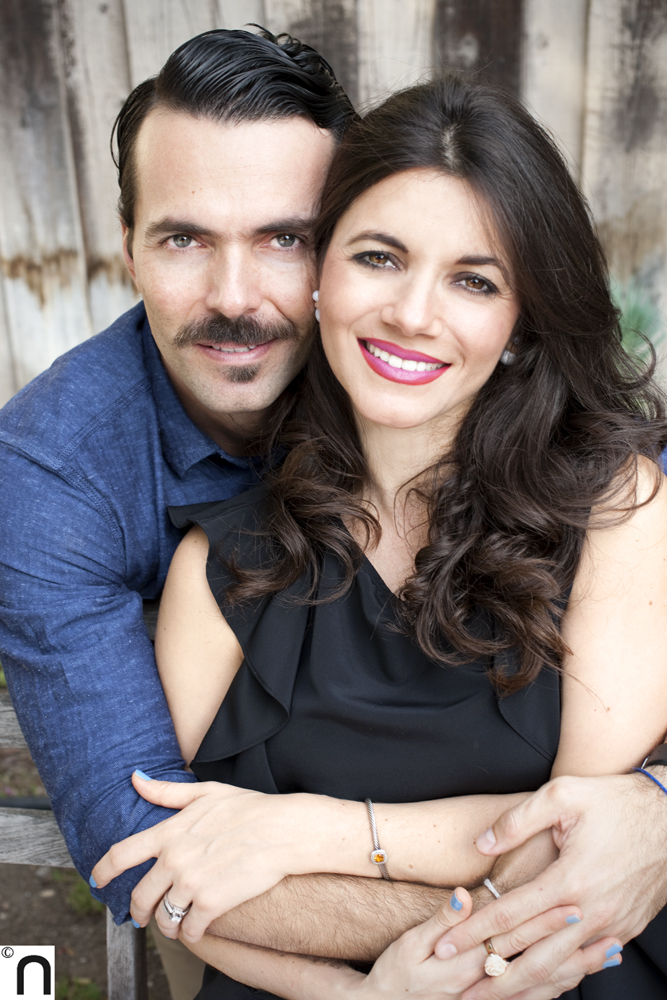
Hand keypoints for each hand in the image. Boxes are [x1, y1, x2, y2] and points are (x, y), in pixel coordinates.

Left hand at [91, 772, 320, 942]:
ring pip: (164, 918)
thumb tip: (136, 779)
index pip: (121, 854)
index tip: (98, 881)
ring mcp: (191, 883)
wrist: (283, 830)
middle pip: (139, 896)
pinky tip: (197, 929)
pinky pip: (190, 930)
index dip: (103, 871)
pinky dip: (191, 934)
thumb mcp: (207, 792)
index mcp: (170, 832)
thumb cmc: (250, 808)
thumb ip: (168, 791)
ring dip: (166, 925)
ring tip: (174, 924)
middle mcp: (174, 859)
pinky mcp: (211, 904)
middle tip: (143, 915)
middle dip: (138, 910)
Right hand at [349, 889, 606, 999]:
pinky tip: (580, 972)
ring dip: (578, 968)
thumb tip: (464, 895)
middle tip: (601, 925)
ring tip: (607, 950)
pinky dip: (564, 985)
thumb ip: (442, 919)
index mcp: (467, 965)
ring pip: (545, 987)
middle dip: (573, 946)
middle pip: (538, 966)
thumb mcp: (411, 943)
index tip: (570, 904)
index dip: (544, 922)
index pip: (514, 940)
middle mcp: (486, 988)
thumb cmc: (399, 973)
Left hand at [434, 772, 666, 997]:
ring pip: (559, 969)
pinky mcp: (624, 930)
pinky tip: (538, 986)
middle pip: (531, 956)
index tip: (445, 945)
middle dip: (491, 977)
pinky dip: (559, 980)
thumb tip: (481, 843)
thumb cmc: (614, 801)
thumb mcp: (562, 794)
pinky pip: (585, 965)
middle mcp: (589, 912)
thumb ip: (517, 820)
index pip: (510, 916)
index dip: (474, 934)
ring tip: (490, 998)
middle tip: (458, 990)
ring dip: (523, 988)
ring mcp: (610, 926)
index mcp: (569, 879)